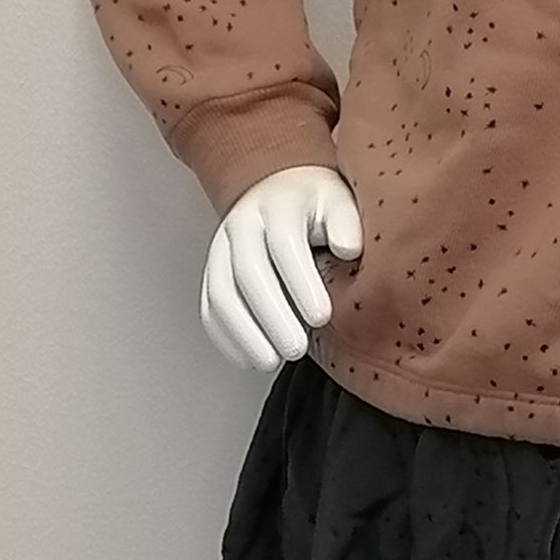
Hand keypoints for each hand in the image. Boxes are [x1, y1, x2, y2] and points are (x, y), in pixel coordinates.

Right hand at [199, 165, 362, 370]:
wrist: (286, 197)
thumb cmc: (320, 208)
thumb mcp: (341, 204)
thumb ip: (347, 223)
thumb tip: (349, 248)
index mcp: (279, 205)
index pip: (284, 243)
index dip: (301, 282)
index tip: (322, 316)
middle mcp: (243, 224)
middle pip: (248, 272)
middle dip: (271, 315)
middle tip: (297, 348)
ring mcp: (222, 249)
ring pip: (222, 293)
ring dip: (244, 333)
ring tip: (271, 361)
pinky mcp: (214, 274)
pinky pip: (210, 308)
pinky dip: (227, 337)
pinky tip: (250, 359)